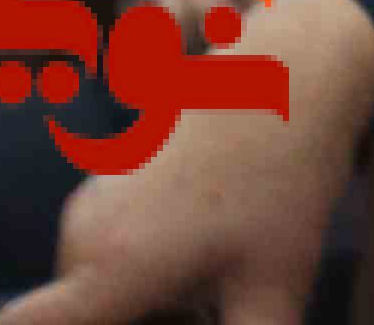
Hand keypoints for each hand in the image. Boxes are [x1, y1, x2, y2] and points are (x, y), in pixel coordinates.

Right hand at [0, 0, 373, 324]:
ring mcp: (92, 203)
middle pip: (79, 318)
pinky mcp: (110, 182)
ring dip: (143, 304)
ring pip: (98, 290)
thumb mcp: (274, 289)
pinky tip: (211, 252)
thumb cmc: (286, 182)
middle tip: (201, 307)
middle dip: (138, 323)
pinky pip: (110, 253)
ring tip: (216, 284)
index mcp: (108, 271)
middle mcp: (82, 238)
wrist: (295, 73)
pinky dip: (144, 272)